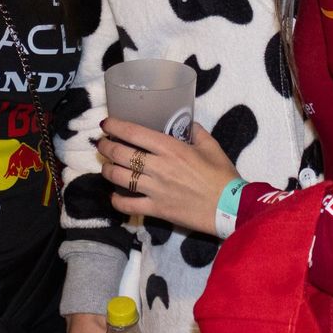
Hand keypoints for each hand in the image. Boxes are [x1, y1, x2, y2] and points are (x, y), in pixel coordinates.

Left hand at [95, 118, 238, 235]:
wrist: (231, 208)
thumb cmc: (222, 176)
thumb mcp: (212, 147)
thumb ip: (196, 132)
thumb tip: (187, 124)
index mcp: (171, 148)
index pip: (135, 133)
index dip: (116, 127)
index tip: (106, 124)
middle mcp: (158, 167)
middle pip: (121, 154)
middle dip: (106, 147)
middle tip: (102, 145)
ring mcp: (155, 189)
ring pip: (120, 178)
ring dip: (108, 170)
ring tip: (105, 166)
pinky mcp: (157, 209)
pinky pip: (129, 206)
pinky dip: (117, 201)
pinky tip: (114, 196)